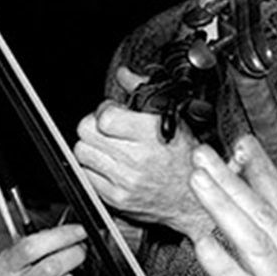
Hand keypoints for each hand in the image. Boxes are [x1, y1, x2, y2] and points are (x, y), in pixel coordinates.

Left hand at [75, 72, 212, 235]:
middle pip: (86, 132)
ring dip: (91, 148)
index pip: (104, 116)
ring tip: (108, 148)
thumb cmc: (186, 160)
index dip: (105, 110)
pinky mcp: (117, 198)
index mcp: (151, 133)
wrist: (194, 202)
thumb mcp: (173, 119)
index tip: (112, 112)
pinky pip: (86, 177)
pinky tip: (109, 166)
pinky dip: (93, 170)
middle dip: (93, 126)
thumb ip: (143, 91)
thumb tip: (124, 74)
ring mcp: (125, 180)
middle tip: (107, 130)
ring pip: (82, 153)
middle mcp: (137, 158)